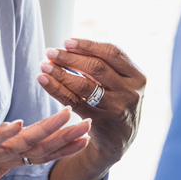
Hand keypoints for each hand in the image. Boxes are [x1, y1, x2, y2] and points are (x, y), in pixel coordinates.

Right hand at [0, 108, 90, 179]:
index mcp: (7, 157)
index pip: (41, 152)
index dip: (63, 147)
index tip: (86, 139)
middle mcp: (2, 148)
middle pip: (38, 141)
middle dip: (63, 133)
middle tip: (88, 123)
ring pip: (20, 137)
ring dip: (42, 128)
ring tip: (63, 118)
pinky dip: (2, 133)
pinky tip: (17, 125)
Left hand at [37, 38, 145, 164]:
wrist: (120, 139)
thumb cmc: (115, 100)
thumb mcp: (121, 82)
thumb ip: (105, 64)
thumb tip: (68, 45)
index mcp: (137, 76)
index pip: (112, 52)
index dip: (88, 45)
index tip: (66, 41)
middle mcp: (130, 92)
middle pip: (97, 67)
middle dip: (70, 57)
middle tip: (50, 52)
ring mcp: (116, 108)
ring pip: (84, 85)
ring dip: (60, 72)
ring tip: (44, 64)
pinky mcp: (100, 121)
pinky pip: (73, 101)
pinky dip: (56, 88)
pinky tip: (43, 79)